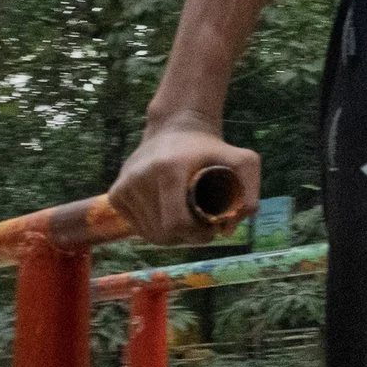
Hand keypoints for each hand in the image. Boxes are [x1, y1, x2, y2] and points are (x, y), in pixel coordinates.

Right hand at [111, 119, 257, 244]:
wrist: (176, 128)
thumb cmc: (211, 148)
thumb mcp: (242, 159)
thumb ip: (251, 189)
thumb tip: (234, 225)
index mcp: (168, 169)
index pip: (176, 223)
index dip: (196, 235)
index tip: (211, 229)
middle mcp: (140, 177)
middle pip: (162, 233)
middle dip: (185, 238)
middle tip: (201, 229)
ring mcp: (125, 185)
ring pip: (148, 234)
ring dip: (169, 236)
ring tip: (187, 223)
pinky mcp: (116, 193)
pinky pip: (135, 226)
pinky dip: (153, 229)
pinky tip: (168, 217)